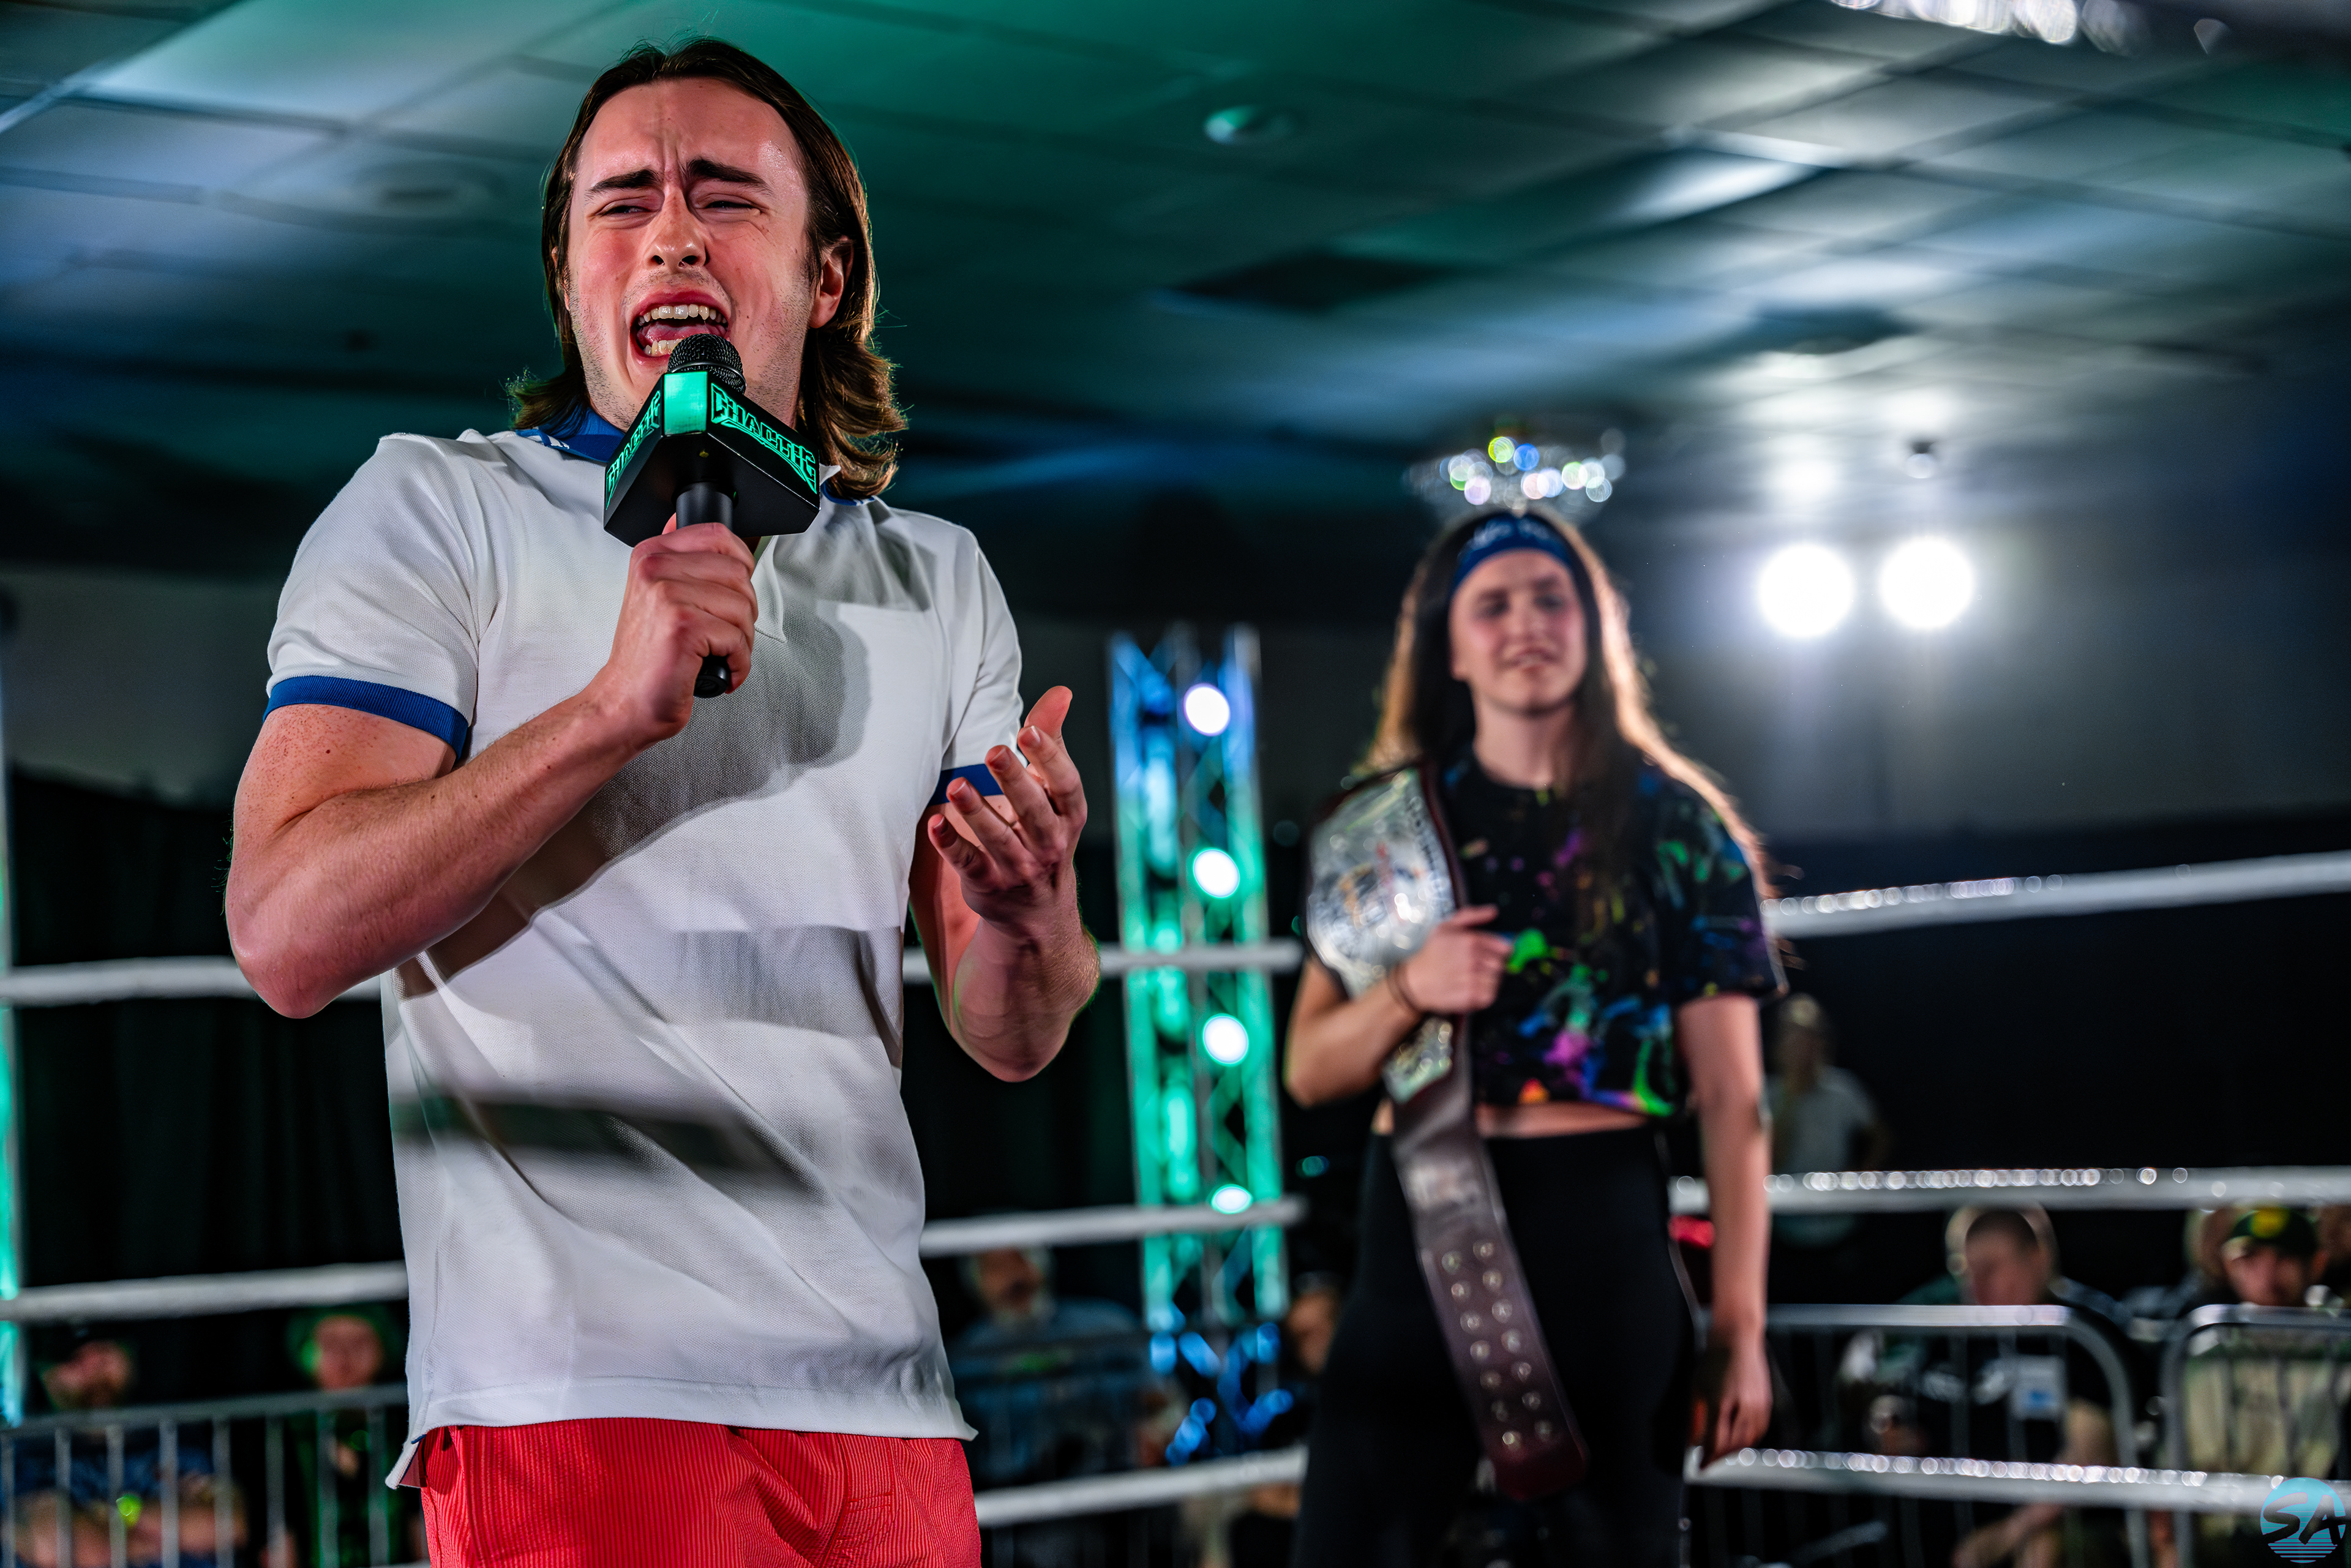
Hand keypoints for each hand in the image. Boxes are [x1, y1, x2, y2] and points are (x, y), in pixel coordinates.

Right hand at [587, 517, 756, 746]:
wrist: (625, 701)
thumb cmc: (648, 656)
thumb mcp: (657, 595)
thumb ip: (682, 562)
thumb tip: (709, 532)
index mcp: (651, 554)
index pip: (719, 535)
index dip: (741, 566)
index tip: (732, 593)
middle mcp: (655, 568)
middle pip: (738, 574)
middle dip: (744, 610)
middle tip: (723, 634)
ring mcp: (667, 594)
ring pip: (742, 607)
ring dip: (742, 640)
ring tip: (717, 654)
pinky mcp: (682, 626)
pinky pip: (737, 638)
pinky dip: (737, 662)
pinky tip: (718, 669)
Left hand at [928, 688, 1086, 939]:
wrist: (1039, 914)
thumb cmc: (1045, 835)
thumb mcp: (1056, 795)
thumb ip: (1051, 743)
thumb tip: (1061, 693)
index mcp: (1069, 817)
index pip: (1066, 786)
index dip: (1049, 758)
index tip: (1028, 730)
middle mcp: (1050, 845)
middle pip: (1034, 812)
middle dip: (1014, 781)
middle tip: (993, 752)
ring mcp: (1020, 868)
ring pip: (999, 840)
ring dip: (978, 812)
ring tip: (958, 785)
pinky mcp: (989, 885)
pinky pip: (968, 864)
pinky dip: (951, 844)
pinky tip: (934, 823)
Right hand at [1393, 907, 1508, 1014]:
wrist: (1414, 981)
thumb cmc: (1431, 953)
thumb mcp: (1446, 926)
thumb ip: (1471, 915)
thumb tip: (1493, 911)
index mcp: (1469, 941)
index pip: (1504, 948)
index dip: (1500, 951)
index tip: (1491, 954)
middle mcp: (1472, 960)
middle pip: (1500, 964)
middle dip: (1492, 964)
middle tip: (1477, 966)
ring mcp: (1471, 980)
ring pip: (1496, 980)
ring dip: (1488, 979)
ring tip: (1472, 977)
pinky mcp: (1470, 998)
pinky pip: (1490, 995)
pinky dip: (1484, 993)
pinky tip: (1471, 988)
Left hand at [1694, 1329, 1771, 1463]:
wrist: (1737, 1339)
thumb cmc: (1712, 1362)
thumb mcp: (1697, 1388)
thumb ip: (1694, 1418)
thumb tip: (1692, 1443)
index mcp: (1721, 1401)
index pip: (1715, 1440)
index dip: (1707, 1457)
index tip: (1700, 1467)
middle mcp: (1742, 1405)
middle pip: (1732, 1444)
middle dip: (1719, 1456)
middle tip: (1708, 1460)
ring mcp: (1758, 1404)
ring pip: (1748, 1440)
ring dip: (1734, 1450)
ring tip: (1721, 1453)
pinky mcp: (1766, 1403)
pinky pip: (1759, 1430)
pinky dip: (1747, 1440)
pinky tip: (1737, 1441)